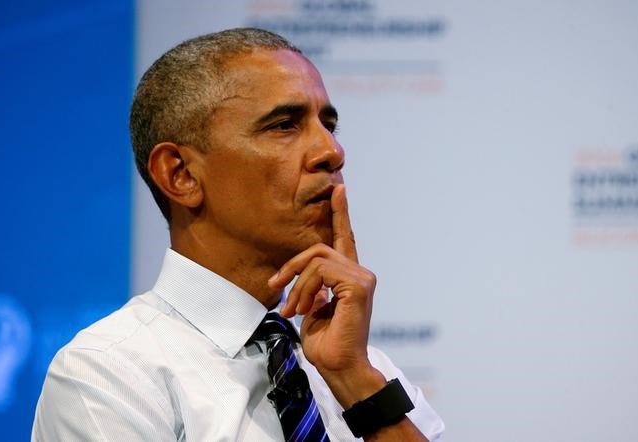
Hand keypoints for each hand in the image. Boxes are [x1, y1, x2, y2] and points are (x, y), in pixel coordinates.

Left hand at [268, 184, 384, 406]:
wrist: (338, 366)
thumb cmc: (326, 344)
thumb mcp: (311, 308)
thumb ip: (311, 287)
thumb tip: (303, 278)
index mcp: (350, 278)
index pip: (345, 239)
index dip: (341, 214)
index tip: (339, 189)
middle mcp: (360, 274)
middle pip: (319, 249)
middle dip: (292, 267)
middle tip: (275, 289)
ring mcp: (362, 278)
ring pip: (317, 259)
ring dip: (297, 285)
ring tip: (292, 309)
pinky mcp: (358, 285)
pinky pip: (320, 271)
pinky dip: (305, 289)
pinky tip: (305, 309)